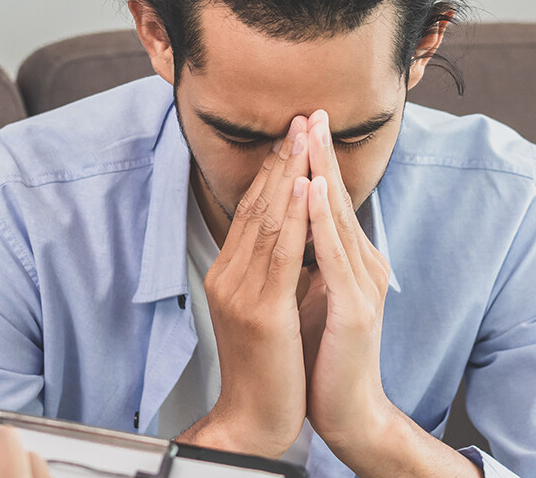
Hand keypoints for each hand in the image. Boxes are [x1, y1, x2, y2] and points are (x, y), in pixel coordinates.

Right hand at [178, 115, 313, 457]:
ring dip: (289, 172)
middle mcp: (229, 275)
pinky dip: (294, 214)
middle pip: (256, 205)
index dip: (273, 170)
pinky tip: (306, 185)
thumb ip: (274, 271)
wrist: (256, 418)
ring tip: (305, 135)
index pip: (252, 210)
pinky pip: (280, 252)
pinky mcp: (261, 310)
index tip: (293, 134)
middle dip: (282, 158)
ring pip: (267, 219)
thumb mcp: (268, 308)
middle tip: (301, 117)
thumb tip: (295, 236)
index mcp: (231, 273)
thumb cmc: (270, 368)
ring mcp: (241, 291)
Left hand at [301, 110, 480, 477]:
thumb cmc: (326, 356)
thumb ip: (312, 260)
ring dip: (323, 173)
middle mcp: (364, 265)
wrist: (345, 410)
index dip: (317, 162)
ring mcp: (363, 285)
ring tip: (311, 135)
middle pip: (339, 200)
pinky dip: (323, 219)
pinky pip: (334, 254)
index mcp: (353, 262)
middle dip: (322, 154)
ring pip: (338, 218)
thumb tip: (292, 224)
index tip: (303, 123)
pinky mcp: (355, 307)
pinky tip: (313, 190)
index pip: (331, 203)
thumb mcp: (317, 295)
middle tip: (311, 110)